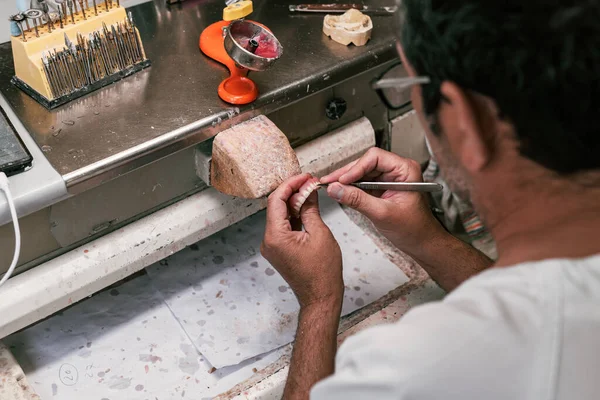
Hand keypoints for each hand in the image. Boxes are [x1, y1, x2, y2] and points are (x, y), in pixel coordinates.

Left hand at [261, 174, 342, 307]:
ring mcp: (272, 246)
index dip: (290, 184)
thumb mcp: (320, 234)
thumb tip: (308, 191)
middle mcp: (268, 241)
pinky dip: (294, 215)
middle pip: (276, 206)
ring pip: (280, 215)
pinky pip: (283, 226)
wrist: (321, 297)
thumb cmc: (322, 273)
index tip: (304, 177)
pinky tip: (306, 207)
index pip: (276, 200)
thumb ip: (310, 209)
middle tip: (309, 182)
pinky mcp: (278, 249)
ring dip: (293, 203)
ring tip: (310, 192)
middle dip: (292, 191)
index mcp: (276, 236)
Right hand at [320, 148, 446, 253]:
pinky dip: (350, 188)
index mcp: (405, 170)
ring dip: (346, 180)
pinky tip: (340, 192)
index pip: (375, 157)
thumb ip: (357, 200)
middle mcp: (397, 171)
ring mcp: (389, 179)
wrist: (421, 243)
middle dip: (346, 173)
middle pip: (365, 163)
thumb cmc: (414, 229)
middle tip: (329, 182)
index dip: (356, 168)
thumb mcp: (383, 214)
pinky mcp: (382, 189)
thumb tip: (336, 189)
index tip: (342, 180)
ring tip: (330, 187)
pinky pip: (363, 184)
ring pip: (362, 173)